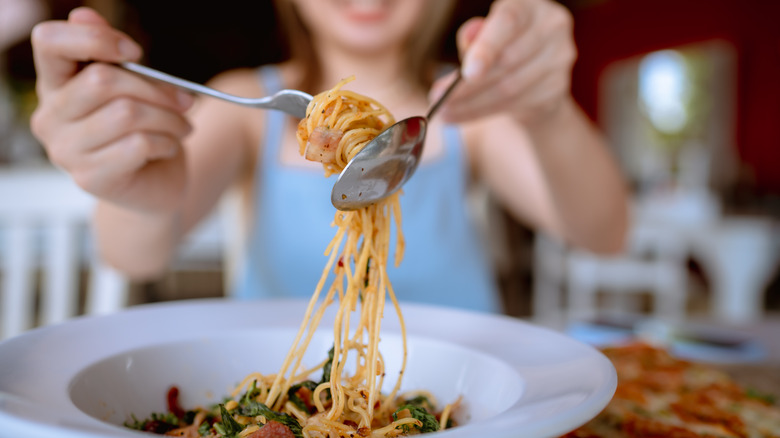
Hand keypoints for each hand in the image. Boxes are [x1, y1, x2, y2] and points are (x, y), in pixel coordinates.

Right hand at [30, 7, 193, 211]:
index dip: (95, 39)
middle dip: (156, 89)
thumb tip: (84, 15)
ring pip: (126, 114)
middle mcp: (50, 116)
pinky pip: (137, 145)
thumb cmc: (144, 131)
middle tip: (185, 102)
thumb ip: (114, 56)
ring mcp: (65, 150)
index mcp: (56, 84)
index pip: (49, 42)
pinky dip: (166, 143)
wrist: (156, 186)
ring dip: (169, 119)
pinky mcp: (88, 178)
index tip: (135, 53)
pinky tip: (169, 148)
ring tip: (181, 127)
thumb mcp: (136, 88)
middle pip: (102, 81)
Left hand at [432, 0, 576, 124]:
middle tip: (438, 98)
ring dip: (471, 104)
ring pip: (510, 88)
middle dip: (467, 85)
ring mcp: (560, 58)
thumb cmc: (502, 46)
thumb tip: (468, 37)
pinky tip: (461, 115)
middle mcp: (551, 25)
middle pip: (507, 61)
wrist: (536, 76)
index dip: (486, 48)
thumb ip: (474, 36)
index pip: (508, 22)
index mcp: (529, 5)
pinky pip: (516, 105)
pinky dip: (483, 113)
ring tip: (445, 111)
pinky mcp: (558, 88)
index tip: (465, 73)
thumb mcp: (484, 35)